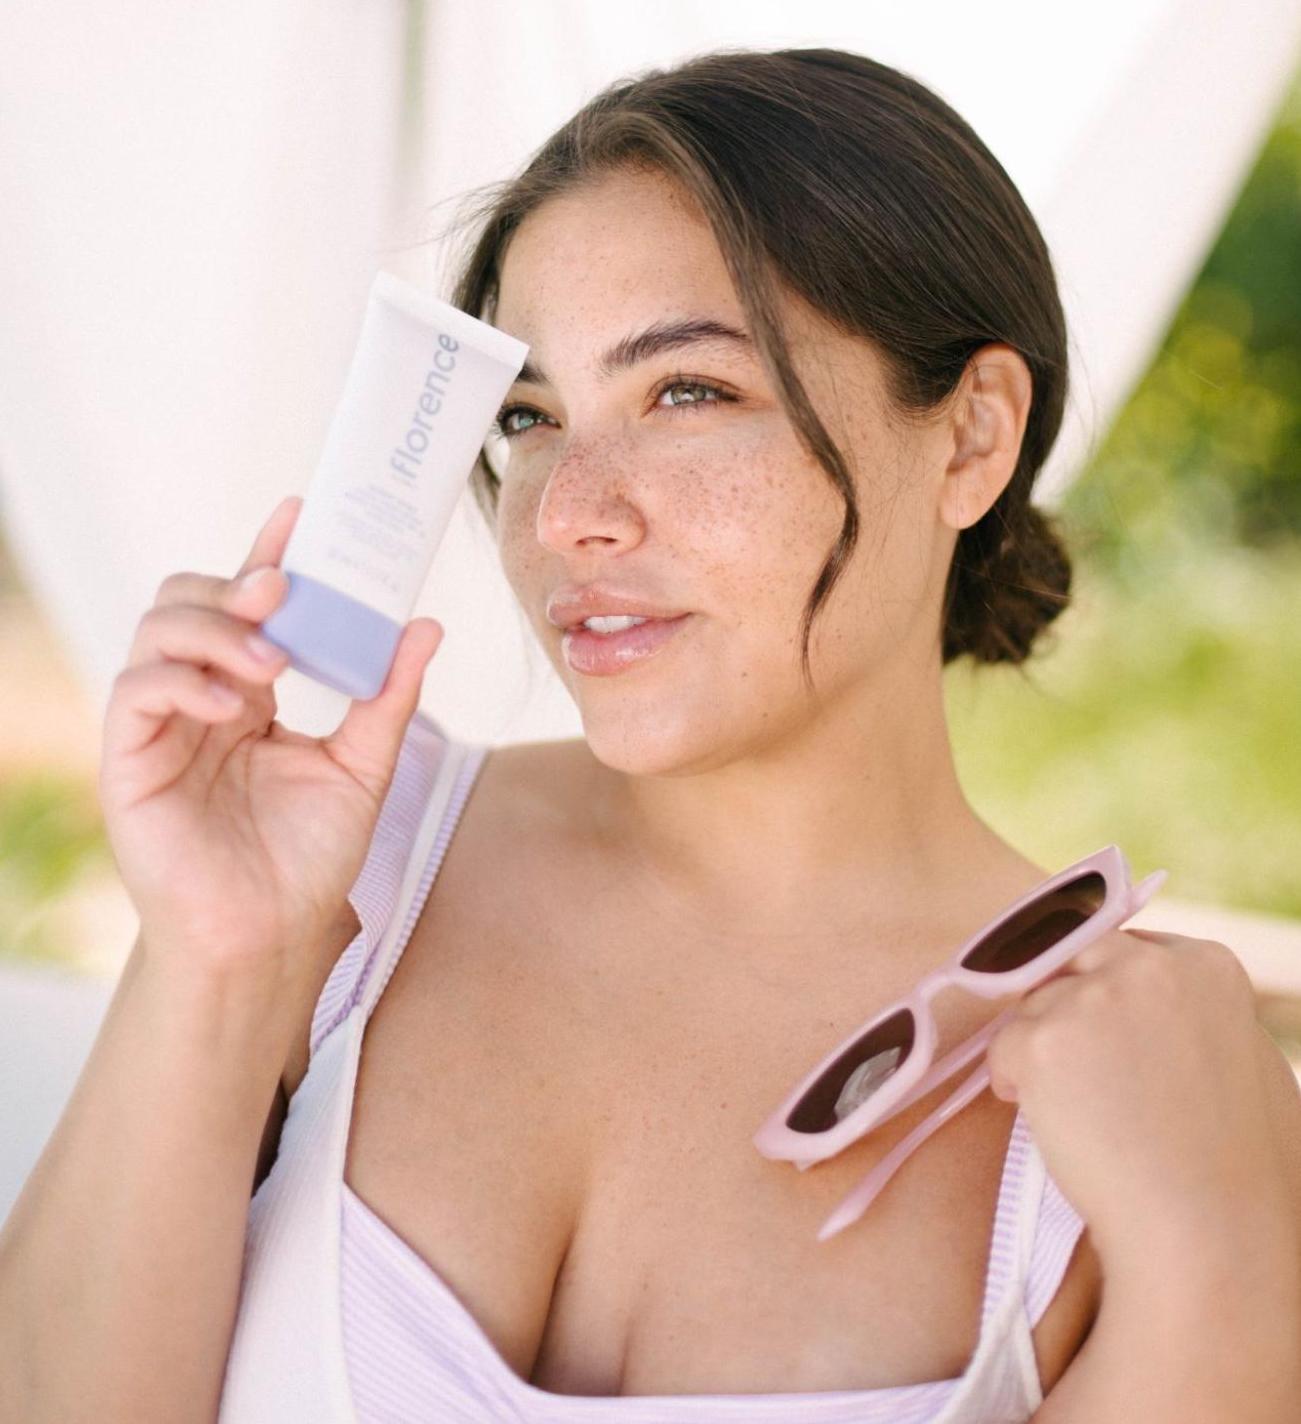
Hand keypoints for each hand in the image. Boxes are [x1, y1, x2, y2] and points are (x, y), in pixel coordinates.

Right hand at [99, 495, 444, 982]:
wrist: (271, 934)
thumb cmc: (309, 856)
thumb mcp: (364, 767)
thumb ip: (388, 697)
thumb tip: (426, 626)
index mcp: (250, 693)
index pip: (251, 606)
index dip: (269, 556)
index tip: (302, 515)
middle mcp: (201, 698)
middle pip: (192, 600)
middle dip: (235, 583)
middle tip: (284, 588)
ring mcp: (161, 726)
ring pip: (158, 631)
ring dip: (216, 628)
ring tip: (271, 660)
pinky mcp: (129, 760)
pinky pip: (136, 691)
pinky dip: (182, 681)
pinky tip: (232, 703)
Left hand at [984, 925, 1293, 1268]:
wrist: (1208, 1234)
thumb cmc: (1240, 1169)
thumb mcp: (1246, 1062)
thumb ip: (1199, 1015)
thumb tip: (1166, 1008)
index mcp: (1206, 965)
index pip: (1126, 947)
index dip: (1108, 989)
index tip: (1110, 1034)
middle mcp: (1147, 967)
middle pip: (1071, 960)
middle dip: (1064, 1003)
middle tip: (1075, 1066)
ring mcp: (1091, 999)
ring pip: (1034, 1007)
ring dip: (1043, 1052)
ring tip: (1084, 1115)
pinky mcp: (1042, 1041)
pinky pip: (1002, 1050)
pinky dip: (1014, 1085)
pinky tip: (1056, 1125)